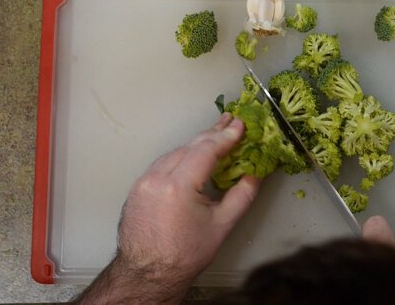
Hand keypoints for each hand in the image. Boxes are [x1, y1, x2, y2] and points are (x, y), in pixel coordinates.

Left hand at [76, 114, 259, 303]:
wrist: (147, 274)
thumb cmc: (184, 254)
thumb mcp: (221, 225)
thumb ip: (242, 195)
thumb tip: (256, 174)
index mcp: (178, 186)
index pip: (206, 150)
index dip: (226, 136)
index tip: (241, 125)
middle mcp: (156, 178)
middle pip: (189, 146)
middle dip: (212, 133)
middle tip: (231, 121)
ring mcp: (143, 182)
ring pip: (175, 152)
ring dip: (196, 144)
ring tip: (216, 136)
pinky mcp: (138, 188)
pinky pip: (163, 164)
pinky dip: (181, 157)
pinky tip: (193, 157)